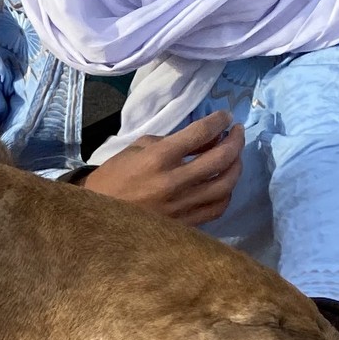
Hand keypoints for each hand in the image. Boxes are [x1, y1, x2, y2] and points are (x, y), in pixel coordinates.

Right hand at [80, 111, 243, 225]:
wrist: (100, 215)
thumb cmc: (115, 176)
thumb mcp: (136, 148)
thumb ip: (170, 141)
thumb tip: (204, 139)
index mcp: (158, 158)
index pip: (199, 134)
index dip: (218, 121)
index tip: (226, 116)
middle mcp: (174, 181)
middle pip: (220, 158)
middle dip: (235, 141)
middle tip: (238, 132)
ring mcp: (182, 205)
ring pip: (226, 184)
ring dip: (236, 166)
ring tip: (234, 156)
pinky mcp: (186, 223)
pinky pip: (218, 207)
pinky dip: (226, 192)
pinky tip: (224, 183)